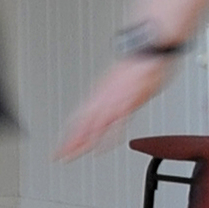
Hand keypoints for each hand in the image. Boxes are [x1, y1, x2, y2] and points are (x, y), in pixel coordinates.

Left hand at [57, 51, 175, 159]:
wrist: (149, 50)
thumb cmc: (138, 65)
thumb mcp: (120, 82)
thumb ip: (114, 96)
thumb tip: (113, 109)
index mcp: (100, 95)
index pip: (80, 118)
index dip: (70, 134)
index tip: (61, 147)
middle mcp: (103, 99)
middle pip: (82, 125)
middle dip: (71, 142)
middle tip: (59, 157)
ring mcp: (114, 101)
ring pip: (94, 126)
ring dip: (83, 142)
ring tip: (72, 155)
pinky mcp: (128, 102)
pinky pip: (116, 124)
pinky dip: (108, 138)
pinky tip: (101, 149)